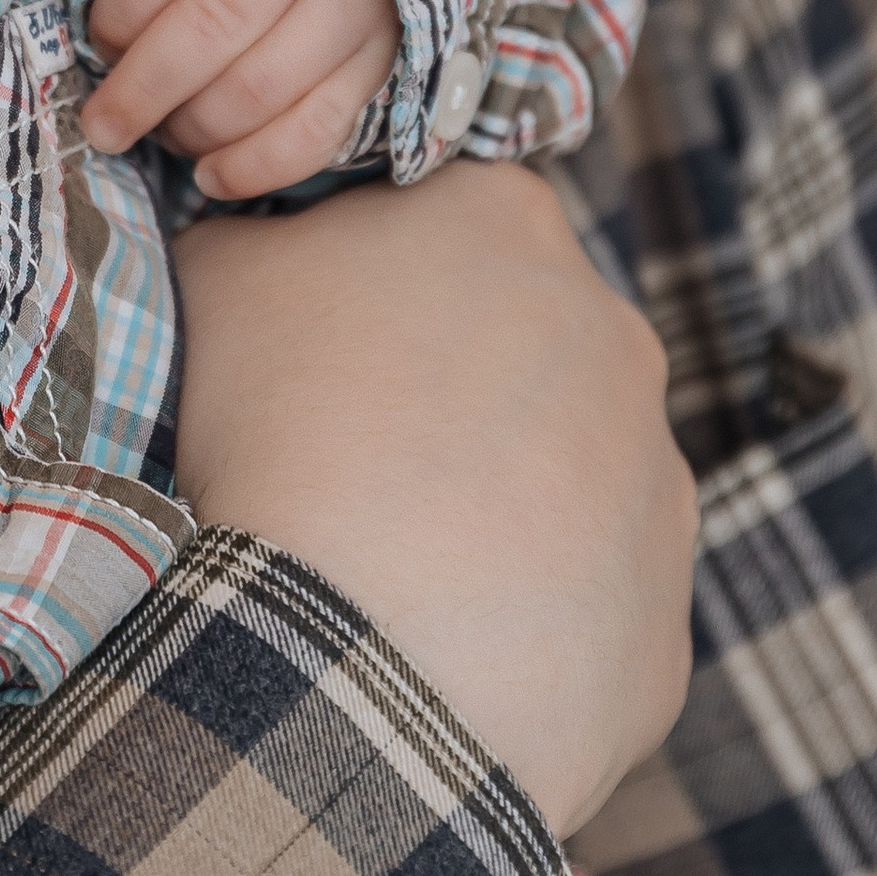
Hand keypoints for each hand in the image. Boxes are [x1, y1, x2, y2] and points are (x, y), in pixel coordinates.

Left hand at [79, 0, 398, 192]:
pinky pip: (315, 132)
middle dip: (142, 91)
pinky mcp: (377, 60)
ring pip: (259, 88)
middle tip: (104, 127)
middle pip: (210, 25)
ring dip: (195, 129)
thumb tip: (108, 62)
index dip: (116, 14)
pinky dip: (255, 169)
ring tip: (164, 136)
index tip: (100, 45)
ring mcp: (348, 1)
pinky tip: (211, 175)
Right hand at [170, 165, 694, 831]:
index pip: (444, 220)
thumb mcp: (214, 278)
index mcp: (509, 223)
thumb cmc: (279, 430)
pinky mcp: (662, 622)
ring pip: (566, 480)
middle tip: (348, 452)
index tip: (318, 340)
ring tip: (392, 561)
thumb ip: (254, 234)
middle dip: (448, 391)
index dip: (374, 277)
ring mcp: (656, 484)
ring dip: (493, 508)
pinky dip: (521, 623)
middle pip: (521, 346)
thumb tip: (266, 247)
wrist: (358, 654)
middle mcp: (615, 337)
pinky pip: (585, 609)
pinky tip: (441, 644)